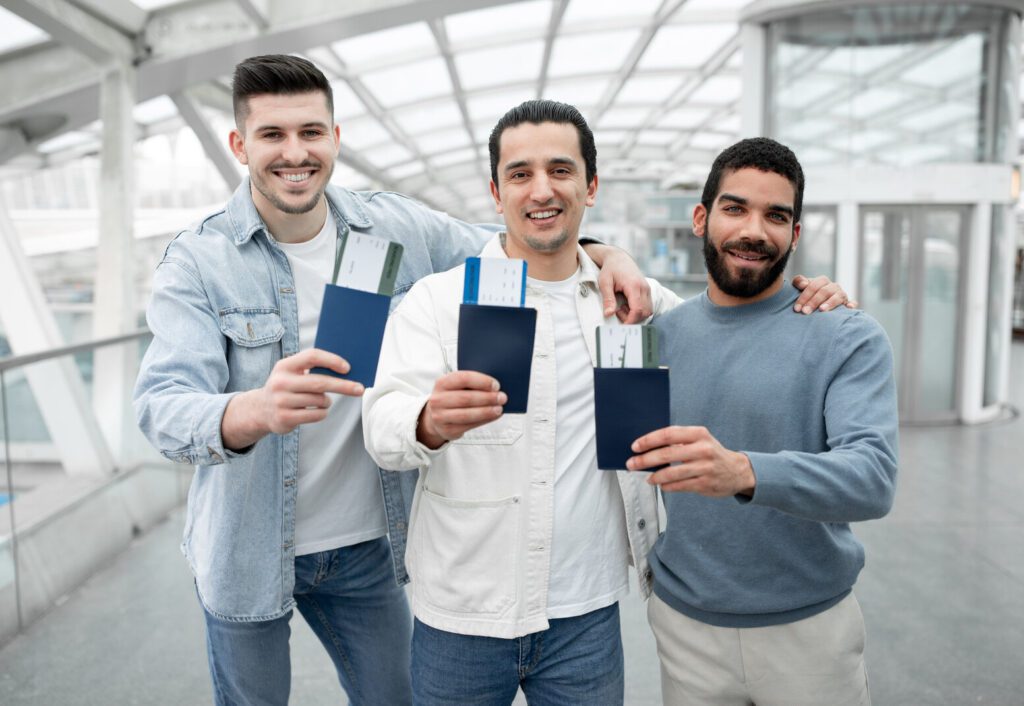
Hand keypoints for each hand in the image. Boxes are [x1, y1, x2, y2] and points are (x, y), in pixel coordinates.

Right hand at [222, 349, 362, 449]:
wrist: (260, 410)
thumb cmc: (287, 387)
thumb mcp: (293, 373)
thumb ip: (313, 369)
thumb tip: (347, 371)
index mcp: (284, 366)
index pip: (311, 356)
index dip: (331, 360)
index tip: (348, 368)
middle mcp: (281, 382)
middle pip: (320, 382)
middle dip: (343, 386)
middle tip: (360, 389)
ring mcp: (281, 401)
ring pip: (320, 400)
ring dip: (327, 401)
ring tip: (322, 400)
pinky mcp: (284, 418)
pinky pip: (316, 415)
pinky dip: (322, 412)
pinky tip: (316, 410)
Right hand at [417, 371, 506, 448]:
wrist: (436, 416)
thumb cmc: (453, 396)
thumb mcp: (457, 386)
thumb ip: (472, 384)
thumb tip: (495, 387)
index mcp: (442, 383)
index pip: (463, 379)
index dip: (481, 381)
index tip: (496, 385)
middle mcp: (438, 399)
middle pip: (466, 398)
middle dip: (487, 398)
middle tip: (502, 398)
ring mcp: (440, 416)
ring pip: (467, 414)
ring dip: (486, 411)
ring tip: (499, 409)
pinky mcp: (447, 430)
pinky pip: (468, 425)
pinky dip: (483, 420)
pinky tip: (493, 416)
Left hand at [584, 243, 652, 322]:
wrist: (618, 258)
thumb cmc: (610, 269)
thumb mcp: (605, 283)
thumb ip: (608, 299)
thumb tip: (608, 314)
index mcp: (634, 285)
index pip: (637, 309)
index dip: (630, 320)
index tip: (622, 326)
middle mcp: (644, 288)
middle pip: (644, 312)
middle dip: (632, 318)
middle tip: (618, 311)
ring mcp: (647, 289)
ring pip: (648, 311)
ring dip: (635, 314)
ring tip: (622, 307)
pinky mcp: (647, 291)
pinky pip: (647, 306)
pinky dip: (638, 310)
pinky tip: (627, 305)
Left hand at [627, 425, 755, 496]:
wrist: (737, 471)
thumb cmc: (711, 453)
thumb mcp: (699, 440)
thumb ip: (678, 441)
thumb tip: (648, 447)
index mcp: (699, 434)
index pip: (668, 434)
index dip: (649, 440)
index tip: (635, 446)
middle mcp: (703, 449)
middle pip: (667, 454)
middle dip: (645, 460)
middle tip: (632, 464)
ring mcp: (705, 467)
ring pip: (672, 473)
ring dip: (654, 476)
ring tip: (646, 477)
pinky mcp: (705, 483)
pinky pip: (679, 485)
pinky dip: (667, 485)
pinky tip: (660, 484)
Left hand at [791, 275, 857, 313]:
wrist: (820, 302)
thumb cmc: (809, 294)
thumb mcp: (801, 286)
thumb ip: (799, 281)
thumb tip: (804, 284)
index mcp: (822, 281)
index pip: (813, 286)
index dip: (804, 296)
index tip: (797, 308)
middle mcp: (833, 286)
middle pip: (824, 291)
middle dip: (814, 302)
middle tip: (805, 312)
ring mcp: (841, 294)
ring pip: (837, 296)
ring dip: (830, 303)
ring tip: (822, 310)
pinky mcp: (848, 303)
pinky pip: (852, 302)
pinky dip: (851, 304)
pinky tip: (849, 308)